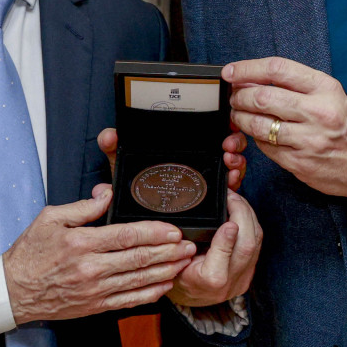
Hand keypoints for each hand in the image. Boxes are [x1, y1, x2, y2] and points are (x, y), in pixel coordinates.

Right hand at [2, 187, 196, 323]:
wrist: (13, 291)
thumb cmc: (30, 253)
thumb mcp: (50, 218)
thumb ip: (83, 207)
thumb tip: (108, 193)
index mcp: (81, 243)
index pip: (127, 236)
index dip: (155, 232)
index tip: (174, 229)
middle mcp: (91, 268)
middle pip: (139, 258)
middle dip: (169, 252)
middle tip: (189, 245)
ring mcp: (95, 290)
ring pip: (139, 280)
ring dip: (166, 271)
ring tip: (185, 261)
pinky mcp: (95, 306)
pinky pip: (129, 300)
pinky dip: (150, 293)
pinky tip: (165, 285)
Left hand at [99, 127, 245, 192]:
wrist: (142, 226)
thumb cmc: (135, 189)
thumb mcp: (124, 167)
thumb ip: (114, 149)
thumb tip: (109, 135)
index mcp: (182, 149)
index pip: (207, 131)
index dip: (220, 124)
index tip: (224, 120)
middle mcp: (201, 161)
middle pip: (226, 144)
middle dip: (233, 140)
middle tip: (228, 143)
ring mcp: (209, 178)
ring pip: (232, 163)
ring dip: (236, 157)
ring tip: (230, 158)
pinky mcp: (213, 198)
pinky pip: (230, 186)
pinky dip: (235, 179)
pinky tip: (231, 177)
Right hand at [170, 190, 263, 306]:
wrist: (191, 296)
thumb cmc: (179, 274)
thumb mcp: (175, 258)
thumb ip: (184, 242)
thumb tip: (200, 216)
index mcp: (208, 281)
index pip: (223, 258)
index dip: (227, 239)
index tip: (228, 222)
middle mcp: (230, 282)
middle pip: (247, 246)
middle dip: (243, 215)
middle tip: (232, 196)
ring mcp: (243, 278)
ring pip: (256, 243)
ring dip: (249, 217)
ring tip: (237, 200)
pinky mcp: (250, 274)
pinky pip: (257, 245)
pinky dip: (251, 226)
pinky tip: (243, 213)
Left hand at [224, 58, 346, 197]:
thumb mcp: (331, 94)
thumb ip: (295, 86)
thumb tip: (252, 79)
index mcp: (325, 88)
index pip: (277, 69)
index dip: (247, 68)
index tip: (231, 72)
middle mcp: (318, 112)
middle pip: (262, 97)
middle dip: (239, 96)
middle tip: (234, 98)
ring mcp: (309, 139)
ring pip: (258, 125)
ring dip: (240, 119)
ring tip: (238, 116)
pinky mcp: (301, 162)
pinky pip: (265, 148)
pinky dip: (255, 139)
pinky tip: (257, 135)